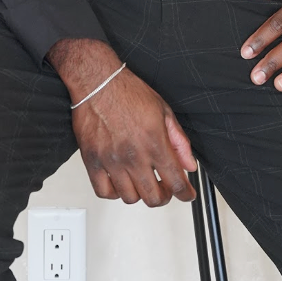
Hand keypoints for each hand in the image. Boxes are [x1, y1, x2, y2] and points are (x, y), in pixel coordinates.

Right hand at [47, 38, 197, 206]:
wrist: (98, 82)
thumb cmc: (128, 92)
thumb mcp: (164, 111)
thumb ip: (179, 141)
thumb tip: (189, 164)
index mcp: (154, 143)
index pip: (176, 182)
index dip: (185, 194)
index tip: (187, 194)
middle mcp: (133, 155)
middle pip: (154, 197)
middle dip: (165, 196)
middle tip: (165, 188)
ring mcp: (112, 161)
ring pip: (130, 198)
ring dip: (140, 194)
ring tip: (142, 182)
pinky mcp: (93, 161)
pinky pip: (104, 192)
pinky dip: (115, 193)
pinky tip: (121, 182)